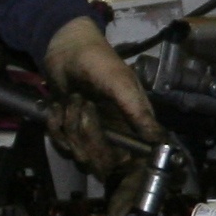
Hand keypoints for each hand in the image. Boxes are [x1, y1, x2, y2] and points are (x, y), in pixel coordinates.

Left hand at [43, 13, 158, 173]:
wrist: (66, 50)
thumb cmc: (98, 62)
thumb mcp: (120, 84)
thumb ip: (137, 112)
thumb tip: (160, 141)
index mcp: (133, 125)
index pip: (135, 160)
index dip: (125, 166)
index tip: (113, 157)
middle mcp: (114, 135)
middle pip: (101, 161)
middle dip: (87, 133)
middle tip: (85, 103)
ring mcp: (90, 136)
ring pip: (77, 152)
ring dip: (69, 123)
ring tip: (73, 99)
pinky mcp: (69, 132)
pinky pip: (60, 144)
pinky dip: (55, 124)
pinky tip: (59, 106)